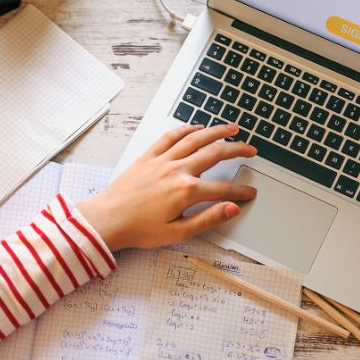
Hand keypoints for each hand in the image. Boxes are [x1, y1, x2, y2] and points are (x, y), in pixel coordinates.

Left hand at [76, 123, 256, 250]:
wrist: (107, 220)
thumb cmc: (138, 229)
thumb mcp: (178, 232)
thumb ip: (208, 219)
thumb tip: (232, 209)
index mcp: (186, 191)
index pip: (222, 189)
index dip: (240, 191)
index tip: (250, 192)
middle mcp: (177, 170)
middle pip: (214, 154)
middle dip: (237, 150)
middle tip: (251, 149)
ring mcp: (162, 161)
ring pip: (195, 139)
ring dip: (216, 131)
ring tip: (232, 128)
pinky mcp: (148, 157)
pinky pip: (169, 137)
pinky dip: (185, 130)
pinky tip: (196, 127)